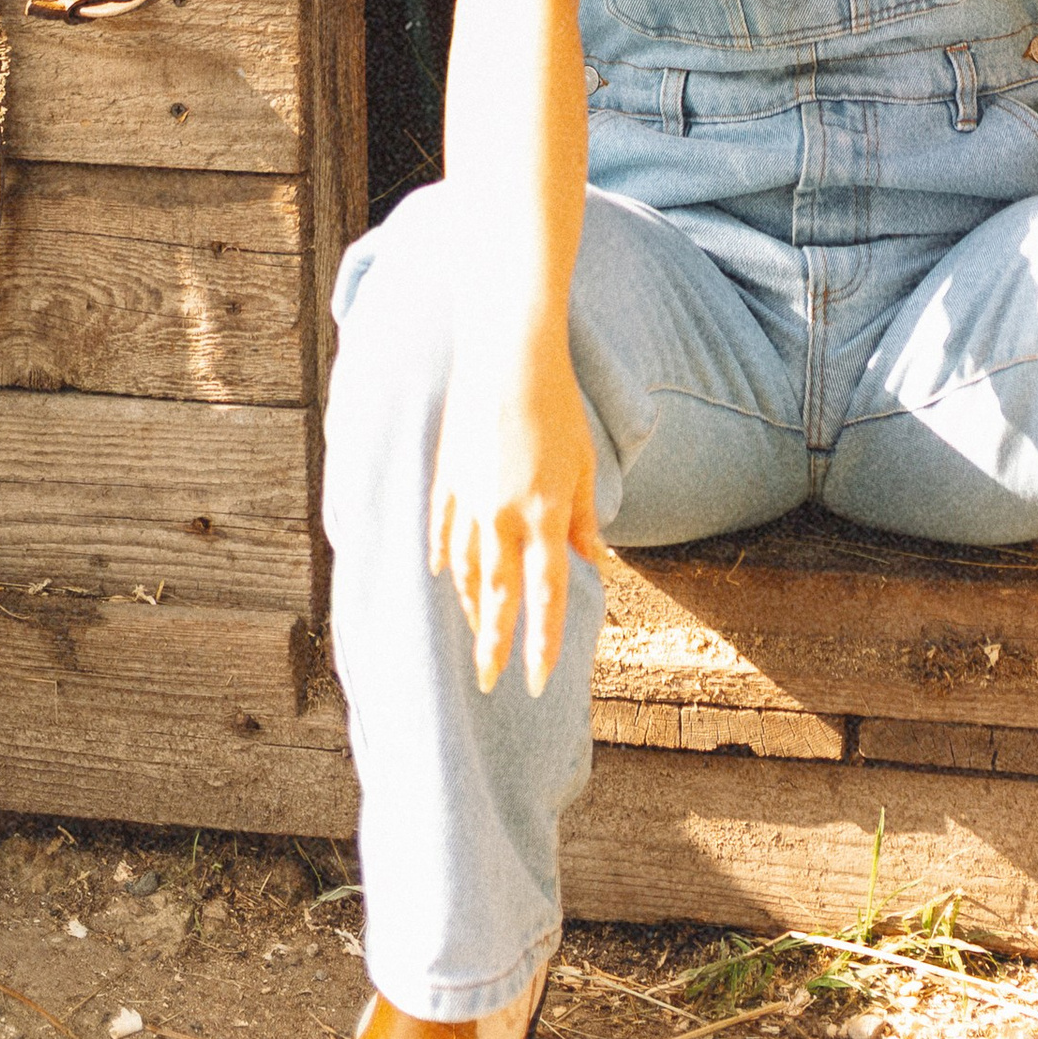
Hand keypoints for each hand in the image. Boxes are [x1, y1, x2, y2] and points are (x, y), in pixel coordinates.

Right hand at [427, 334, 600, 696]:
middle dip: (494, 645)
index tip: (535, 683)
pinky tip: (447, 579)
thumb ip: (584, 518)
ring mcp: (469, 499)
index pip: (545, 596)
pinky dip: (446, 560)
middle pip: (498, 597)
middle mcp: (503, 516)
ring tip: (476, 636)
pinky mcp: (447, 479)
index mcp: (543, 514)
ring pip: (467, 572)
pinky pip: (443, 533)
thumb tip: (593, 564)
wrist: (507, 355)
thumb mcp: (582, 463)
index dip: (541, 644)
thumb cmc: (556, 405)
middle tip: (487, 683)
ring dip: (472, 609)